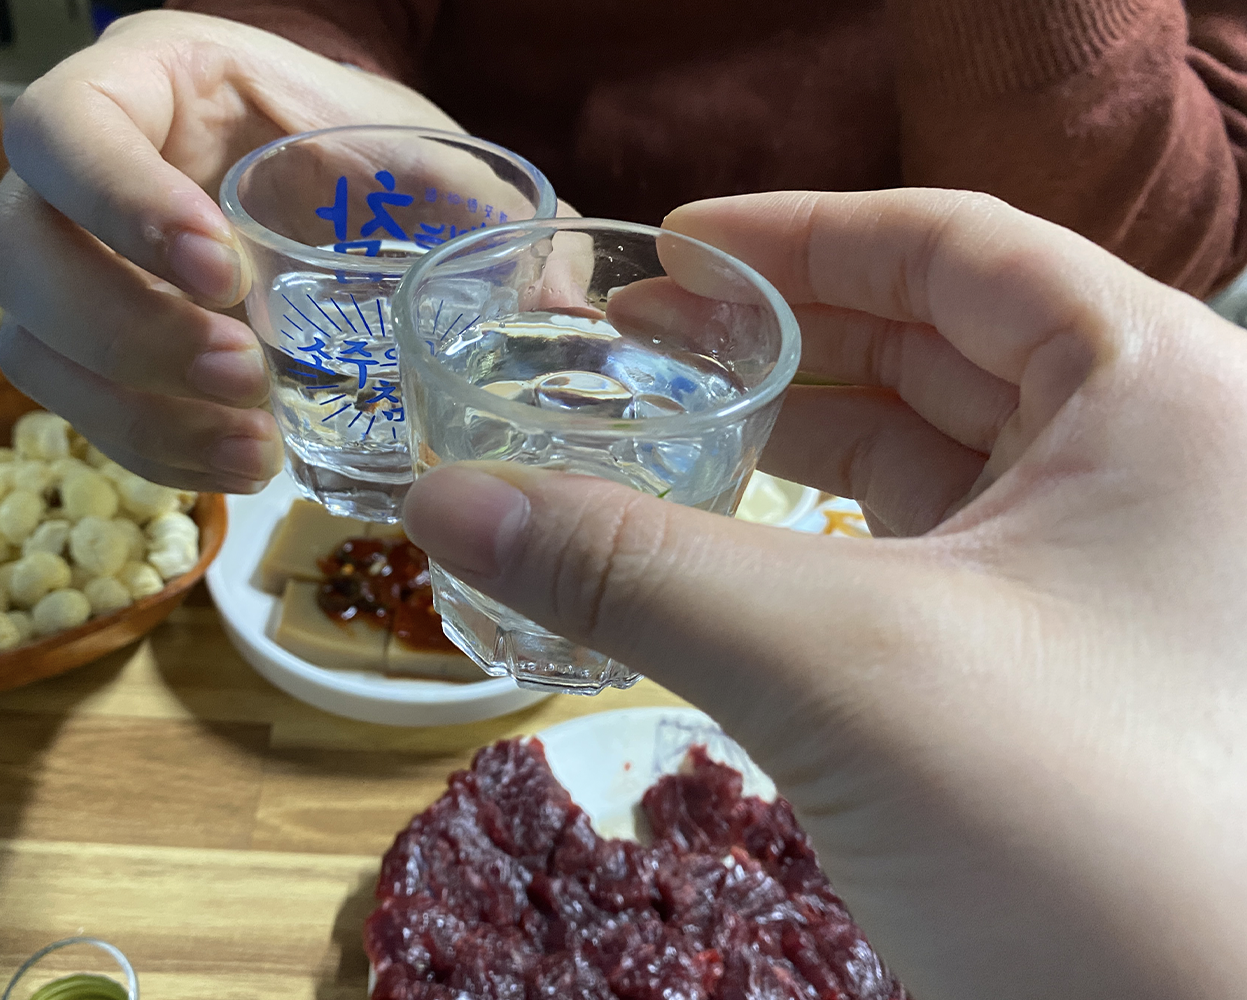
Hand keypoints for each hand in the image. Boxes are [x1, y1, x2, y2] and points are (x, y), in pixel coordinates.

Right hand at [0, 10, 459, 491]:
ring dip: (137, 410)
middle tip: (247, 375)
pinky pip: (80, 411)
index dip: (119, 202)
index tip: (220, 270)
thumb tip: (567, 306)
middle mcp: (77, 175)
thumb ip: (483, 212)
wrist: (332, 192)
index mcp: (146, 88)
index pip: (63, 130)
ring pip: (36, 347)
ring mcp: (73, 267)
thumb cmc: (368, 155)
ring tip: (255, 445)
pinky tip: (240, 464)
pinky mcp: (92, 347)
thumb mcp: (427, 160)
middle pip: (20, 256)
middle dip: (131, 331)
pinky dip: (153, 450)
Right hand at [401, 190, 1246, 999]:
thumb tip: (445, 502)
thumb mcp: (838, 667)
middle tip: (637, 340)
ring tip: (665, 423)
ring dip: (797, 435)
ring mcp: (1121, 568)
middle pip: (943, 340)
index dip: (797, 235)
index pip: (957, 249)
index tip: (664, 252)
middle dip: (783, 336)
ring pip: (936, 452)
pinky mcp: (1070, 660)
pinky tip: (735, 543)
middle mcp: (1163, 462)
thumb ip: (633, 567)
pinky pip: (934, 549)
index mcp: (1161, 395)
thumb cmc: (1089, 837)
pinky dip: (828, 532)